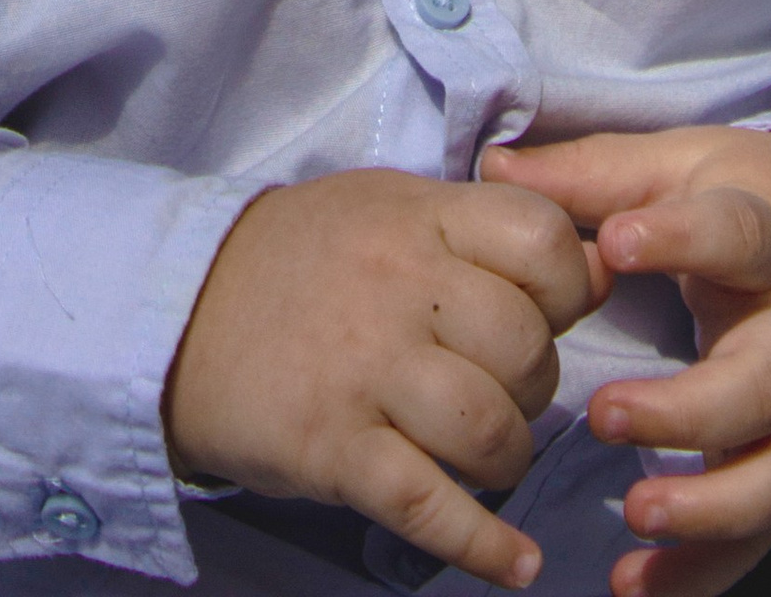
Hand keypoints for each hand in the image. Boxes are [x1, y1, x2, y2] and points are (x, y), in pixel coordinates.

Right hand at [164, 170, 600, 590]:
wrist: (176, 311)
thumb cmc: (299, 260)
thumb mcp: (386, 209)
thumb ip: (477, 231)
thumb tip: (594, 268)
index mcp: (418, 218)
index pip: (542, 243)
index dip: (567, 287)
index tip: (547, 313)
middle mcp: (398, 288)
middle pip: (526, 349)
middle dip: (535, 385)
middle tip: (501, 391)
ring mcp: (365, 371)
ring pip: (490, 430)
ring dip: (507, 459)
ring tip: (486, 458)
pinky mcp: (333, 449)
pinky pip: (430, 507)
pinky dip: (484, 547)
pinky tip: (516, 565)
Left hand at [481, 128, 770, 596]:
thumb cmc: (752, 205)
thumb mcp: (683, 166)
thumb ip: (595, 173)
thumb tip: (496, 162)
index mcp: (767, 242)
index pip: (738, 238)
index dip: (683, 240)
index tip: (613, 244)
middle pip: (765, 384)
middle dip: (692, 410)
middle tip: (605, 415)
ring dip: (710, 508)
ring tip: (637, 518)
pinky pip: (763, 532)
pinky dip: (706, 569)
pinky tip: (639, 586)